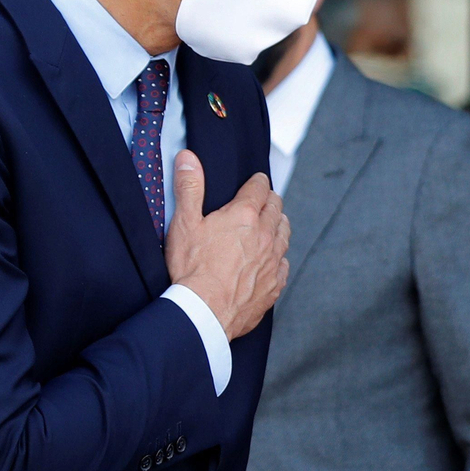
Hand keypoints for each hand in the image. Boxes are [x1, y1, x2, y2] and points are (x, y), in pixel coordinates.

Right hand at [165, 154, 289, 339]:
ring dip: (279, 225)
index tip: (257, 180)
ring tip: (273, 224)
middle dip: (270, 201)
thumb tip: (188, 159)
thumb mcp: (185, 223)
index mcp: (244, 215)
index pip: (259, 188)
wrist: (205, 311)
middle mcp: (265, 235)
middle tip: (264, 199)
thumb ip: (189, 188)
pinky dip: (279, 258)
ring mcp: (272, 261)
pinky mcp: (274, 285)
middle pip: (276, 208)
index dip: (257, 182)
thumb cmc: (192, 269)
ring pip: (285, 234)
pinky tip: (273, 260)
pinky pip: (284, 265)